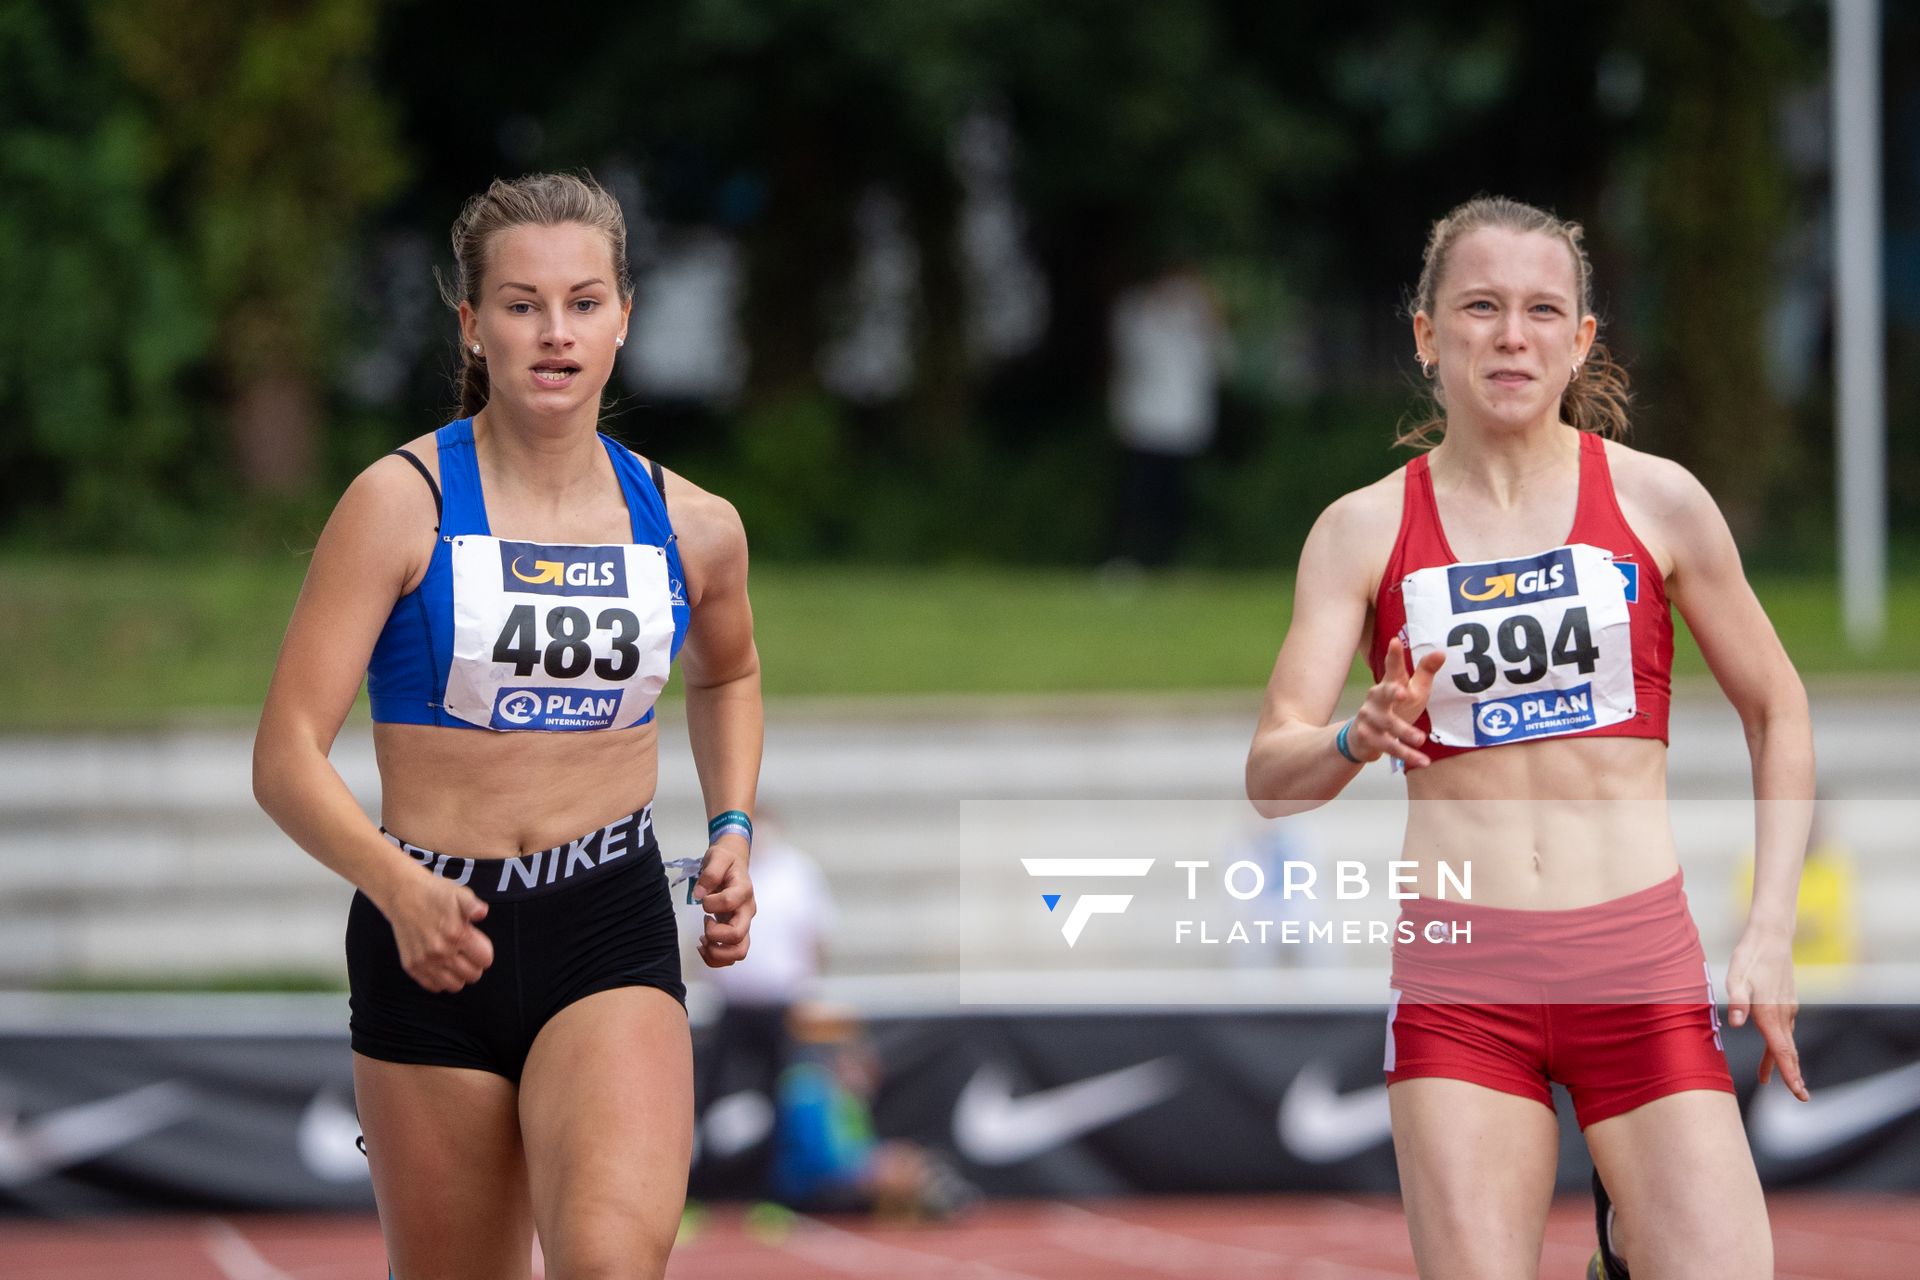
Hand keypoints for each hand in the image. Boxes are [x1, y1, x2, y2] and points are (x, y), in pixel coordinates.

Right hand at [383, 872, 492, 993]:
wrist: (403, 894)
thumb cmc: (434, 893)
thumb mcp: (460, 894)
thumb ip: (474, 906)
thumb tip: (482, 913)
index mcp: (456, 934)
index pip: (485, 960)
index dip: (485, 952)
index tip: (477, 944)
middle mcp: (440, 951)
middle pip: (472, 975)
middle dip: (475, 965)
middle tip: (467, 952)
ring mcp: (424, 961)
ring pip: (454, 985)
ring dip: (459, 975)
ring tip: (455, 960)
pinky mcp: (411, 966)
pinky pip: (433, 986)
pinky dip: (440, 980)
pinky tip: (441, 966)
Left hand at [693, 834, 754, 967]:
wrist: (735, 863)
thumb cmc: (726, 860)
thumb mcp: (717, 857)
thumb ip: (710, 873)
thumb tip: (699, 894)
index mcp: (743, 890)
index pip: (730, 902)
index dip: (711, 903)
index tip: (703, 898)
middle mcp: (747, 911)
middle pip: (739, 936)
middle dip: (715, 936)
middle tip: (704, 924)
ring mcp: (744, 923)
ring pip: (740, 951)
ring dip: (717, 953)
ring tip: (703, 942)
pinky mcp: (737, 931)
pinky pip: (732, 955)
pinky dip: (716, 957)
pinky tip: (704, 945)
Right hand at [1346, 636, 1446, 768]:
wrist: (1363, 737)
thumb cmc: (1395, 708)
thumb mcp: (1411, 690)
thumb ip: (1425, 672)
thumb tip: (1441, 652)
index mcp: (1389, 684)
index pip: (1392, 668)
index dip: (1394, 656)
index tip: (1395, 642)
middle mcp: (1376, 698)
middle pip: (1383, 693)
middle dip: (1391, 692)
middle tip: (1403, 693)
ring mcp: (1369, 718)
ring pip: (1388, 725)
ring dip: (1404, 732)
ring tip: (1421, 739)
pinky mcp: (1368, 737)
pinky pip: (1390, 747)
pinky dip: (1407, 755)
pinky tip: (1423, 761)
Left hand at [1725, 930, 1808, 1100]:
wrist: (1771, 937)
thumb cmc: (1750, 957)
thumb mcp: (1736, 977)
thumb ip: (1737, 1001)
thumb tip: (1735, 1023)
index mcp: (1770, 1013)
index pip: (1781, 1051)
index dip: (1789, 1074)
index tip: (1799, 1093)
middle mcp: (1783, 1014)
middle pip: (1788, 1051)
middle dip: (1792, 1074)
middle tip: (1800, 1096)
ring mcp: (1787, 1008)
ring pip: (1786, 1041)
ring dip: (1781, 1060)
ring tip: (1771, 1078)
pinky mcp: (1786, 1001)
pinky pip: (1784, 1029)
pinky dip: (1780, 1044)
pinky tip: (1773, 1048)